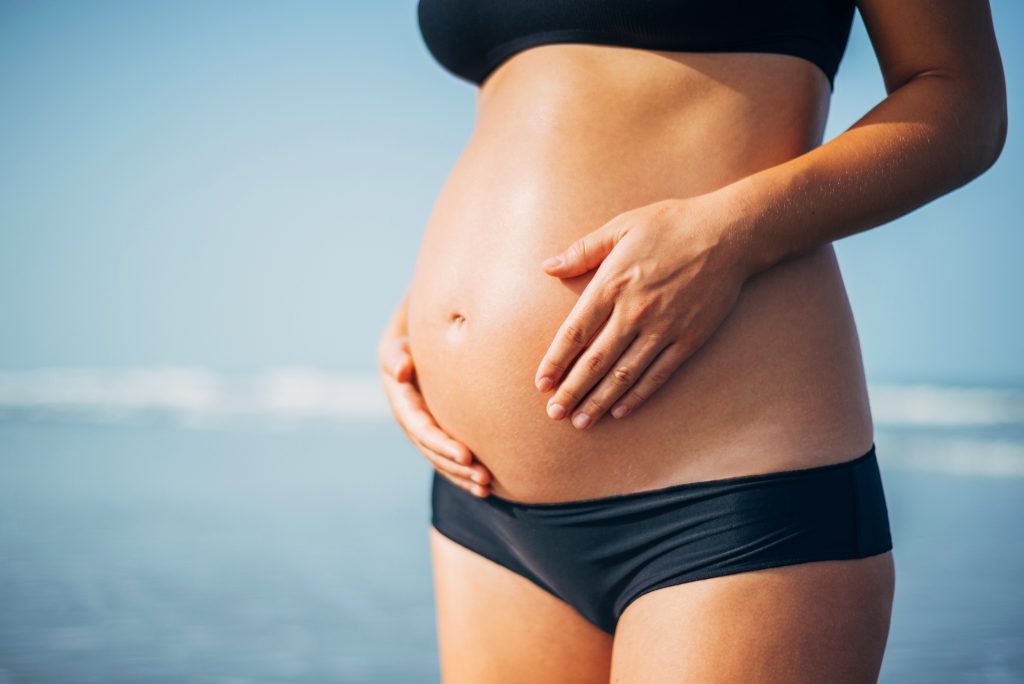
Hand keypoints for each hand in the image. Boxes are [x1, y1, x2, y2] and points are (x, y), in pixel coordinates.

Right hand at [378, 299, 491, 496]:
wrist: (413, 340)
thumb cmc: (410, 337)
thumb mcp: (398, 343)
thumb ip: (397, 355)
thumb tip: (402, 370)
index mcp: (401, 400)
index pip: (422, 428)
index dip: (442, 444)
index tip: (466, 456)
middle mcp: (411, 420)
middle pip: (433, 450)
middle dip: (457, 467)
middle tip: (483, 478)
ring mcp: (423, 428)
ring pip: (441, 459)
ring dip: (462, 476)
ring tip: (487, 487)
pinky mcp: (437, 430)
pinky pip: (448, 457)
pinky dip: (464, 472)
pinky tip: (486, 486)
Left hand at [534, 191, 752, 428]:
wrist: (729, 234)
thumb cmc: (672, 225)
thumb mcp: (622, 226)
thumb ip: (583, 250)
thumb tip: (548, 267)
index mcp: (612, 283)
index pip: (575, 332)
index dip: (555, 361)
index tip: (541, 382)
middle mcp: (634, 311)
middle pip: (595, 361)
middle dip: (572, 390)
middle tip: (554, 412)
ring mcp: (663, 328)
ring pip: (624, 374)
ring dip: (600, 400)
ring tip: (581, 421)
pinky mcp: (689, 338)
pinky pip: (658, 374)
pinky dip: (638, 395)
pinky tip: (621, 410)